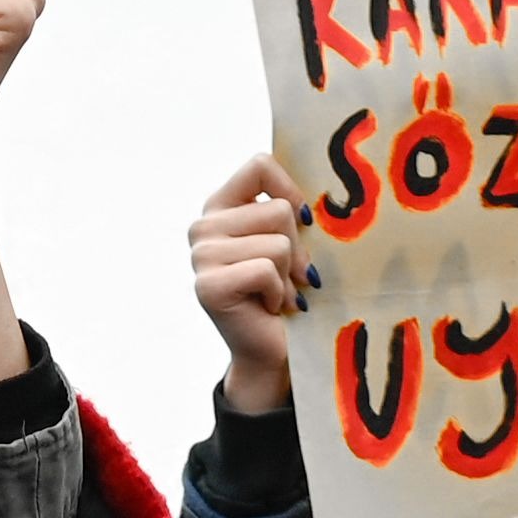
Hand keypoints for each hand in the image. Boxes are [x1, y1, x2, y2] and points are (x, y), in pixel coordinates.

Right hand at [191, 155, 308, 419]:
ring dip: (289, 275)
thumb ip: (288, 207)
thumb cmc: (287, 291)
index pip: (259, 165)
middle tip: (288, 277)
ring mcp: (201, 257)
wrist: (273, 352)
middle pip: (277, 210)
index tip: (302, 222)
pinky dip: (280, 293)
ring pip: (277, 243)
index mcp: (220, 206)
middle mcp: (202, 227)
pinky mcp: (209, 286)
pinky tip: (271, 307)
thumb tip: (316, 193)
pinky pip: (266, 269)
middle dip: (296, 248)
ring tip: (279, 294)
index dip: (290, 191)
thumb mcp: (288, 239)